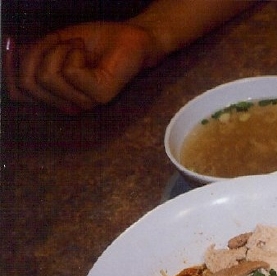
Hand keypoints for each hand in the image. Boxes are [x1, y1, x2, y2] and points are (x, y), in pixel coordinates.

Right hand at [4, 22, 154, 113]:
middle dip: (37, 53)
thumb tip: (11, 53)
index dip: (8, 69)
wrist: (129, 35)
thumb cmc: (96, 40)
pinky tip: (87, 52)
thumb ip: (32, 55)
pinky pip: (69, 73)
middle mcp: (71, 103)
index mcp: (58, 94)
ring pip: (47, 77)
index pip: (19, 93)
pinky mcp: (101, 95)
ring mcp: (87, 101)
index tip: (9, 43)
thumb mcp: (54, 44)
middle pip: (29, 83)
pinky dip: (74, 53)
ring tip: (78, 48)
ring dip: (59, 51)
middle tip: (62, 42)